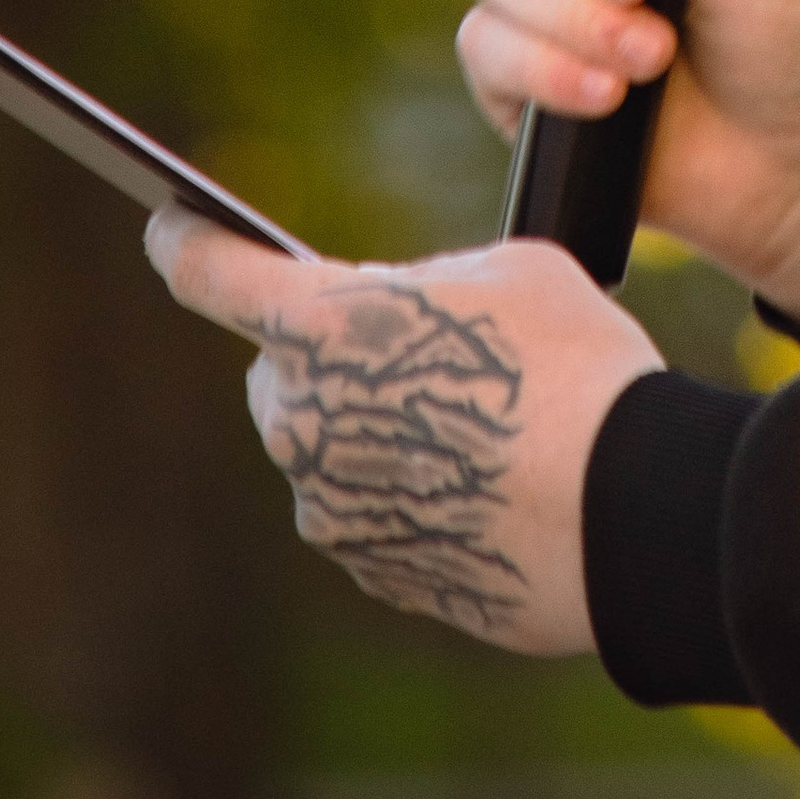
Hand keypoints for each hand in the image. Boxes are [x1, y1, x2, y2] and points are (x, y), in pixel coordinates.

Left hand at [145, 204, 658, 655]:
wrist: (628, 505)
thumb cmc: (573, 362)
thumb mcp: (510, 269)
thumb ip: (428, 286)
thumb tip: (408, 325)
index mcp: (320, 324)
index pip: (208, 271)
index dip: (184, 240)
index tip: (171, 227)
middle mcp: (301, 421)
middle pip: (280, 371)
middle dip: (330, 354)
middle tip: (419, 347)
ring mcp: (330, 508)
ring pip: (329, 448)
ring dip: (377, 428)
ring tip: (478, 422)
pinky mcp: (372, 571)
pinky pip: (373, 512)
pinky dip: (413, 492)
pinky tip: (488, 481)